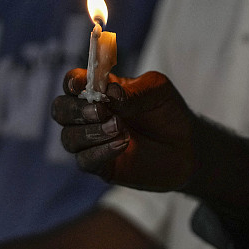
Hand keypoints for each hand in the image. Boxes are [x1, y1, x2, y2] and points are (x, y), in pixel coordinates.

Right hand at [52, 69, 197, 191]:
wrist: (188, 147)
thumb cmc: (168, 113)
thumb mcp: (157, 91)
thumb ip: (133, 90)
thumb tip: (110, 93)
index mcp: (99, 91)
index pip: (73, 83)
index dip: (73, 82)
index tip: (81, 85)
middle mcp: (90, 116)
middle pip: (60, 110)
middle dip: (75, 110)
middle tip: (101, 110)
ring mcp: (93, 142)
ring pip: (69, 138)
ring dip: (91, 132)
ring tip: (120, 128)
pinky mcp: (102, 166)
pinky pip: (85, 161)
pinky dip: (99, 151)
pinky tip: (121, 145)